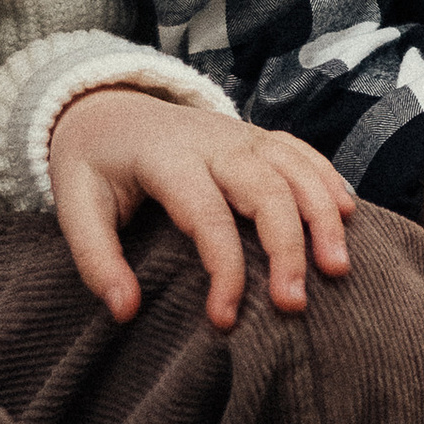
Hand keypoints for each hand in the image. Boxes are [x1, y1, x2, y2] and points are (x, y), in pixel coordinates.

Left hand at [48, 87, 355, 329]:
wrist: (105, 104)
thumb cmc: (93, 162)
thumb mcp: (75, 205)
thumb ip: (96, 259)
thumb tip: (126, 313)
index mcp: (166, 157)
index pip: (207, 215)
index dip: (224, 269)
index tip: (225, 320)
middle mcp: (213, 140)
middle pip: (266, 189)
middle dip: (287, 247)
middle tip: (295, 304)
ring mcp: (240, 133)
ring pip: (295, 168)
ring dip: (321, 216)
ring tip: (337, 269)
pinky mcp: (256, 135)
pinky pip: (302, 151)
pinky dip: (328, 180)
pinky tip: (348, 216)